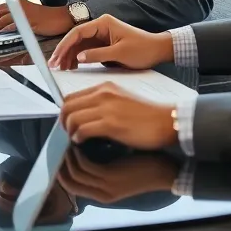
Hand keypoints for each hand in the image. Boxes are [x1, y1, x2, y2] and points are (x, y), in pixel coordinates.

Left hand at [0, 0, 73, 35]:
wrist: (63, 18)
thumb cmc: (47, 19)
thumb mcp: (29, 17)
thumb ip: (16, 19)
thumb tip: (2, 27)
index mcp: (19, 3)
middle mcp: (20, 5)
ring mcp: (25, 12)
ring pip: (4, 17)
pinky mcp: (30, 20)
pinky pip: (14, 23)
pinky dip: (4, 28)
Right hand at [48, 14, 173, 70]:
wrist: (158, 50)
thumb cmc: (143, 49)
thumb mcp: (119, 53)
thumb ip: (97, 55)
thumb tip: (78, 58)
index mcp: (103, 23)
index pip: (77, 32)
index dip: (65, 45)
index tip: (57, 57)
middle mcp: (100, 27)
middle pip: (76, 39)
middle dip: (64, 52)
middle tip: (54, 65)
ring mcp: (101, 35)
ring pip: (79, 45)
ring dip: (70, 56)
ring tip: (61, 69)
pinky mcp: (104, 44)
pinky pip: (86, 50)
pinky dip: (79, 58)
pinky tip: (72, 67)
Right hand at [57, 149, 179, 203]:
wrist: (166, 170)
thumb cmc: (144, 165)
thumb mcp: (118, 169)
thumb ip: (101, 164)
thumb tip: (83, 147)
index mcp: (101, 192)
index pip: (71, 185)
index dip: (61, 169)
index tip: (59, 151)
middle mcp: (100, 193)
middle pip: (68, 181)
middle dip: (59, 162)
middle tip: (60, 142)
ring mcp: (105, 187)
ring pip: (74, 172)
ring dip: (68, 155)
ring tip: (69, 138)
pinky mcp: (111, 178)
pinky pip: (86, 166)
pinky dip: (79, 153)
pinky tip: (82, 138)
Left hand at [60, 82, 177, 149]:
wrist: (167, 121)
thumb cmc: (147, 116)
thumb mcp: (121, 101)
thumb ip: (103, 103)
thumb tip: (85, 114)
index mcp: (105, 88)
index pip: (72, 97)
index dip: (65, 111)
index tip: (67, 122)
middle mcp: (103, 95)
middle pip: (67, 106)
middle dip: (63, 121)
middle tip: (67, 132)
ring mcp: (107, 109)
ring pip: (72, 118)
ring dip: (69, 131)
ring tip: (74, 138)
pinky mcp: (111, 124)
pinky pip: (83, 130)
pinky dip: (78, 137)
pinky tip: (81, 142)